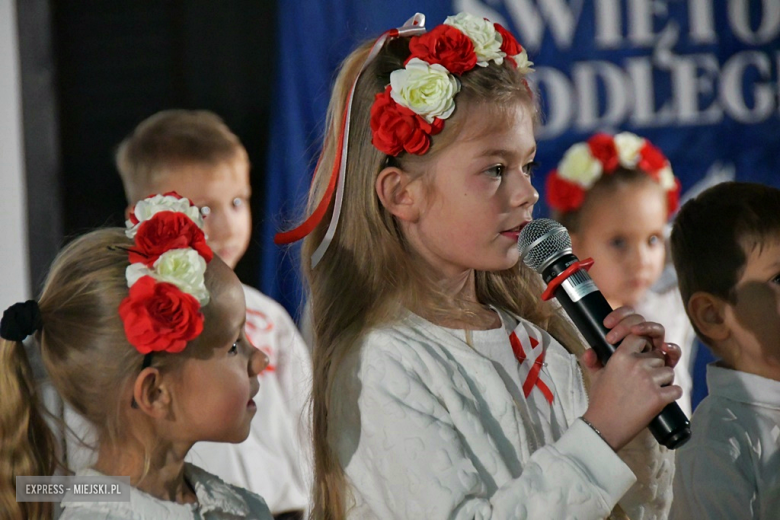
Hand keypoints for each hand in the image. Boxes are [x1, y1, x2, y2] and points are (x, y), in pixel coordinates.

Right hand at [581, 306, 682, 450]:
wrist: (605, 426)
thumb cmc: (600, 401)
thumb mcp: (595, 377)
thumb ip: (593, 360)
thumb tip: (590, 351)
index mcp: (621, 357)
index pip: (640, 338)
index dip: (643, 345)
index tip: (642, 354)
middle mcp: (637, 365)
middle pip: (658, 356)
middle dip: (655, 366)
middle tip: (644, 379)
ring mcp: (650, 380)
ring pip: (669, 372)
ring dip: (664, 380)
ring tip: (650, 390)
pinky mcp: (659, 397)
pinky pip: (676, 390)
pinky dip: (671, 394)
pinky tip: (661, 399)